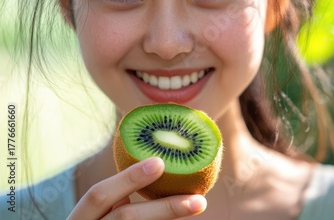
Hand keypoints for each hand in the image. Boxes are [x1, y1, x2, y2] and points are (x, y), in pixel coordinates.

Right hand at [68, 157, 206, 219]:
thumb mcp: (91, 219)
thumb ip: (108, 205)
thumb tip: (143, 183)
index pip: (98, 195)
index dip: (128, 178)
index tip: (160, 163)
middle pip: (126, 217)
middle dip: (165, 208)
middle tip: (199, 200)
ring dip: (169, 219)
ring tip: (195, 207)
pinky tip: (178, 219)